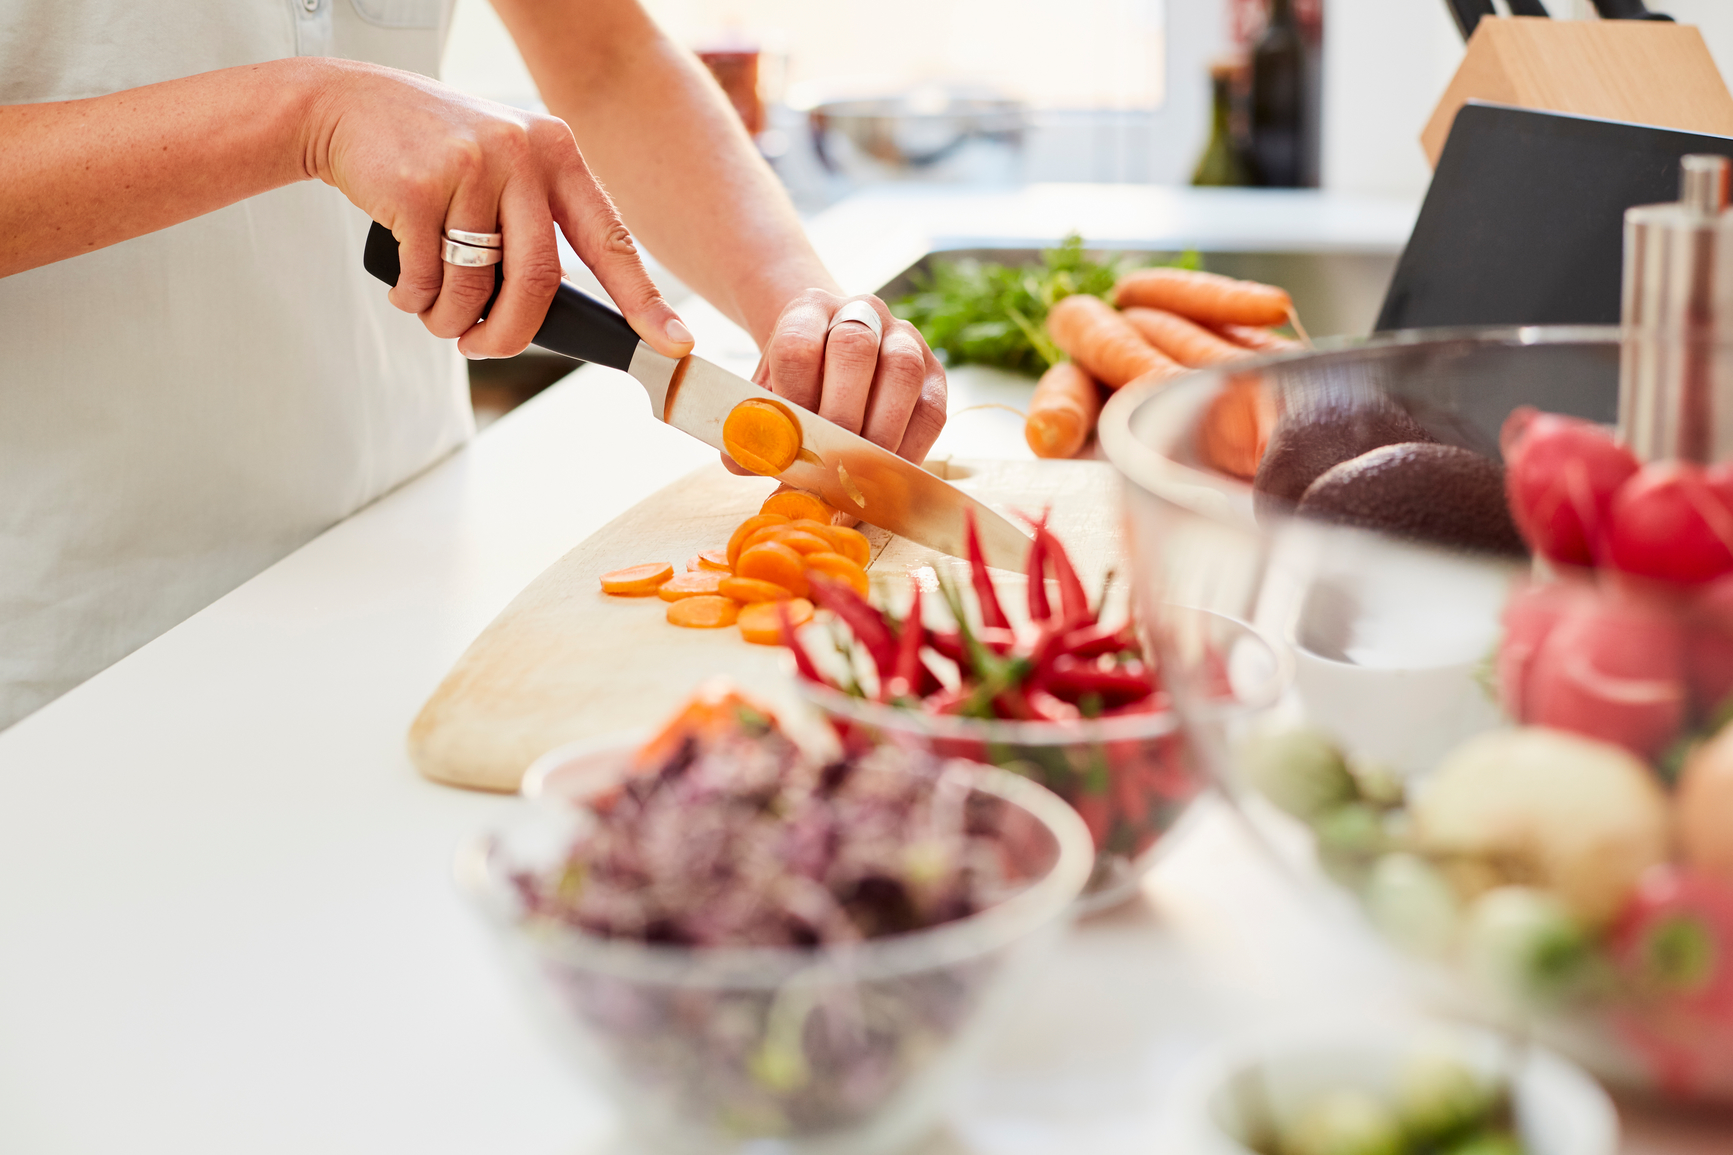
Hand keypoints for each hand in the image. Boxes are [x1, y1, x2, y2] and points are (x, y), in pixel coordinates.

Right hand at [303, 61, 691, 359]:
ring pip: (477, 287)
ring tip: (437, 313)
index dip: (644, 300)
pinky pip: (426, 279)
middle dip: (511, 335)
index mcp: (556, 154)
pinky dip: (415, 301)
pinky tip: (408, 289)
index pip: (611, 240)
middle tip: (484, 348)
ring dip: (452, 321)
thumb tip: (557, 309)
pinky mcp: (417, 187)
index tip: (673, 341)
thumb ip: (536, 222)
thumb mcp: (504, 166)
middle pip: (539, 281)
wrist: (345, 105)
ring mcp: (469, 167)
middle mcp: (521, 155)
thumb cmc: (435, 153)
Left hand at [738, 289, 946, 469]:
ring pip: (901, 373)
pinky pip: (931, 409)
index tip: (789, 442)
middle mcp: (862, 312)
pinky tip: (887, 474)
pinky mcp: (934, 373)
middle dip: (839, 415)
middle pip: (854, 349)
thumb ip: (752, 426)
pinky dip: (910, 448)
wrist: (832, 352)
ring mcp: (904, 338)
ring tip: (860, 473)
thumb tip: (741, 464)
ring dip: (880, 432)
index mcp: (809, 309)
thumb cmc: (797, 380)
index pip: (798, 344)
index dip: (794, 398)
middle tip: (827, 462)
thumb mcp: (767, 393)